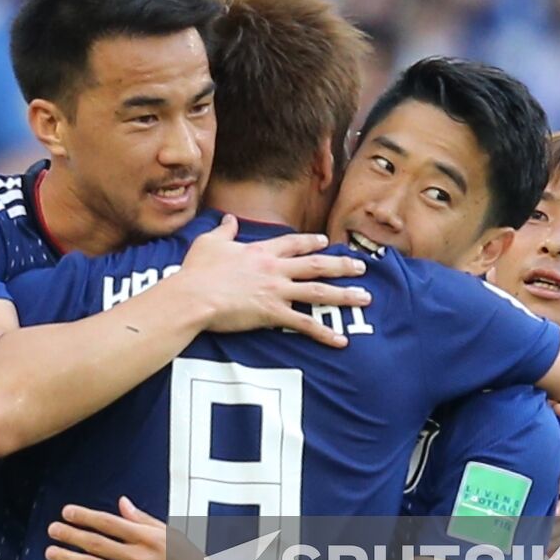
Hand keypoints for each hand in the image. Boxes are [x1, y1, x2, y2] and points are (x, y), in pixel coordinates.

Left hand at [46, 497, 168, 559]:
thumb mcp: (170, 533)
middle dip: (71, 535)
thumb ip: (143, 519)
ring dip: (69, 558)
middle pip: (97, 544)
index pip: (109, 524)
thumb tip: (121, 503)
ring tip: (50, 552)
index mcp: (148, 538)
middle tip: (52, 529)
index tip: (66, 512)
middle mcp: (138, 557)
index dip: (85, 517)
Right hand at [180, 215, 370, 348]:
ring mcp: (276, 291)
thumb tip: (229, 219)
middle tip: (362, 267)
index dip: (311, 242)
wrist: (194, 296)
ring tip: (365, 298)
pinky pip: (304, 324)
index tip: (326, 242)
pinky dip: (324, 333)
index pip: (293, 244)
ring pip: (319, 291)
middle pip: (316, 264)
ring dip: (344, 295)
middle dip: (342, 266)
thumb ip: (224, 231)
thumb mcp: (210, 243)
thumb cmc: (197, 271)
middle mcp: (275, 269)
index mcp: (261, 252)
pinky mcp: (273, 313)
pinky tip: (341, 340)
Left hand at [549, 403, 559, 551]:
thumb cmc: (548, 446)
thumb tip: (556, 406)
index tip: (558, 483)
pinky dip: (552, 542)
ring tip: (542, 532)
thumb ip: (556, 420)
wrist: (540, 461)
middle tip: (550, 512)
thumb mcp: (553, 432)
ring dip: (559, 527)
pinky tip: (539, 550)